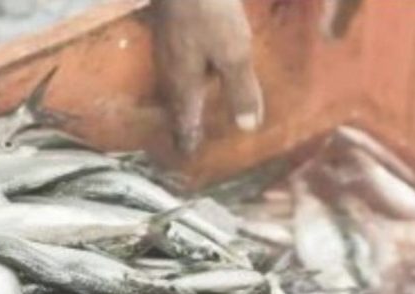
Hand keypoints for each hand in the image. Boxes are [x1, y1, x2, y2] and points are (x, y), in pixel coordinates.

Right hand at [152, 0, 263, 153]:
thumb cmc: (208, 12)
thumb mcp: (233, 53)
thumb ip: (241, 90)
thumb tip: (246, 128)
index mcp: (184, 83)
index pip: (184, 121)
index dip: (187, 140)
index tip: (187, 157)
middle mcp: (170, 69)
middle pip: (175, 104)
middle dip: (181, 122)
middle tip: (186, 138)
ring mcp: (168, 46)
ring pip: (176, 81)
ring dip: (183, 98)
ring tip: (191, 110)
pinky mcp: (173, 27)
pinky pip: (181, 61)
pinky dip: (189, 73)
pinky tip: (198, 67)